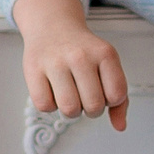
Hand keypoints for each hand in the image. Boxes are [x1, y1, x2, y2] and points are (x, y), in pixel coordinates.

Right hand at [12, 0, 128, 129]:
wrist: (53, 26)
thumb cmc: (82, 51)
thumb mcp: (108, 66)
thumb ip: (119, 98)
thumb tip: (120, 126)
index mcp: (105, 54)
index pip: (117, 95)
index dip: (110, 100)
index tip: (103, 90)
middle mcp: (80, 56)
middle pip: (93, 107)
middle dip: (91, 108)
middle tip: (85, 94)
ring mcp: (55, 62)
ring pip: (69, 110)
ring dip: (71, 109)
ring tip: (70, 94)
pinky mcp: (33, 70)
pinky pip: (45, 106)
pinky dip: (50, 105)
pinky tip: (53, 90)